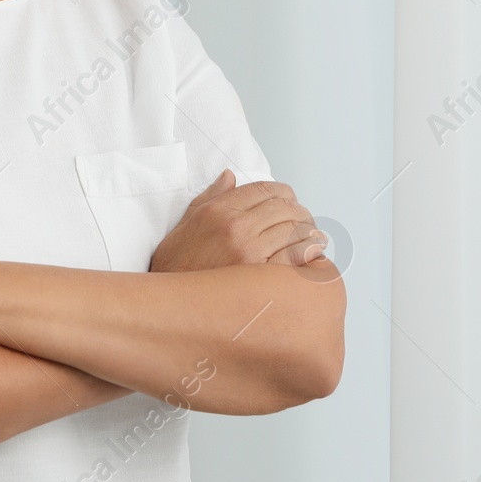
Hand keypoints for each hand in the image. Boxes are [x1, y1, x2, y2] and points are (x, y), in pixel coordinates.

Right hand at [149, 171, 326, 272]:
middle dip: (300, 213)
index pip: (265, 189)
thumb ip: (210, 197)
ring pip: (295, 230)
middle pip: (285, 208)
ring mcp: (249, 252)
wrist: (166, 304)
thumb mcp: (185, 224)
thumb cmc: (174, 267)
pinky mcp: (259, 278)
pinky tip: (312, 256)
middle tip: (306, 221)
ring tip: (314, 239)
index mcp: (218, 210)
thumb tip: (229, 177)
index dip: (284, 194)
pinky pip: (296, 257)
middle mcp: (235, 226)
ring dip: (309, 233)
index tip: (290, 202)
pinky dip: (308, 254)